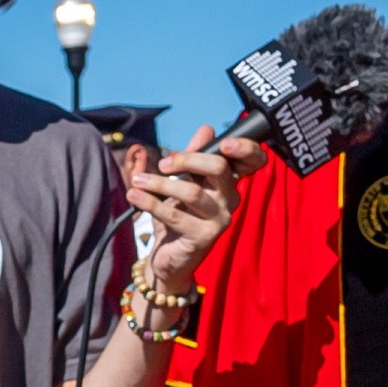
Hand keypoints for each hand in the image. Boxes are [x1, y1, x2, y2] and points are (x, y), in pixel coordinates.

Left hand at [132, 125, 252, 294]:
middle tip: (163, 163)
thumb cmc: (179, 216)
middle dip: (188, 159)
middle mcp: (230, 200)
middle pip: (219, 168)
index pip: (253, 162)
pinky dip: (149, 202)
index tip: (225, 143)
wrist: (170, 257)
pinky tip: (134, 196)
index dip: (246, 149)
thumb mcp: (183, 182)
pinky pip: (174, 215)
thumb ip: (192, 156)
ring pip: (192, 192)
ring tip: (137, 181)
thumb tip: (206, 129)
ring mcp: (219, 220)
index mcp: (229, 182)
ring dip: (160, 183)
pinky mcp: (202, 238)